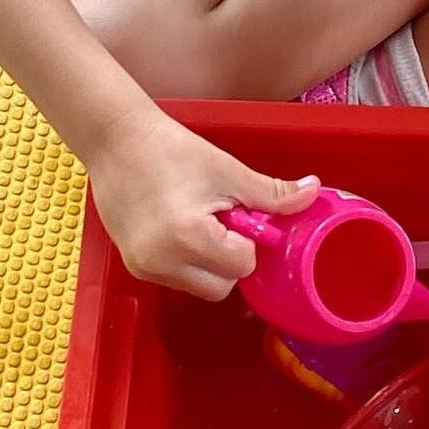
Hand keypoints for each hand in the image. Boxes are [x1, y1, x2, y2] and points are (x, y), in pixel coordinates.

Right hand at [88, 107, 319, 299]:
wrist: (116, 141)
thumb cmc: (170, 150)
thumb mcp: (227, 170)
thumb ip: (271, 193)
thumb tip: (312, 192)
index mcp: (188, 237)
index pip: (242, 265)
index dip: (249, 240)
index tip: (240, 215)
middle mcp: (161, 262)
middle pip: (221, 287)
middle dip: (231, 259)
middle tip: (223, 220)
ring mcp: (144, 267)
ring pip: (198, 286)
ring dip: (209, 263)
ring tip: (200, 220)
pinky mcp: (133, 265)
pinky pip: (176, 278)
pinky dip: (187, 261)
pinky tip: (181, 227)